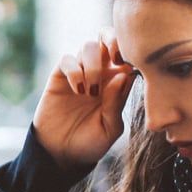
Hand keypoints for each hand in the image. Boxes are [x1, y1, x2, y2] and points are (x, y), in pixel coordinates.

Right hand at [33, 29, 137, 177]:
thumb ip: (117, 103)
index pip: (128, 53)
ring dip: (92, 65)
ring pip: (88, 46)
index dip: (131, 52)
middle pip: (107, 36)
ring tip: (91, 91)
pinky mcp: (59, 77)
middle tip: (115, 60)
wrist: (61, 155)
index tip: (131, 67)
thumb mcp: (110, 128)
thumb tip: (123, 75)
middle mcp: (100, 72)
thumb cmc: (90, 143)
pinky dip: (74, 71)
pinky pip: (67, 60)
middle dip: (113, 41)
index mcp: (118, 81)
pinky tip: (78, 91)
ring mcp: (79, 72)